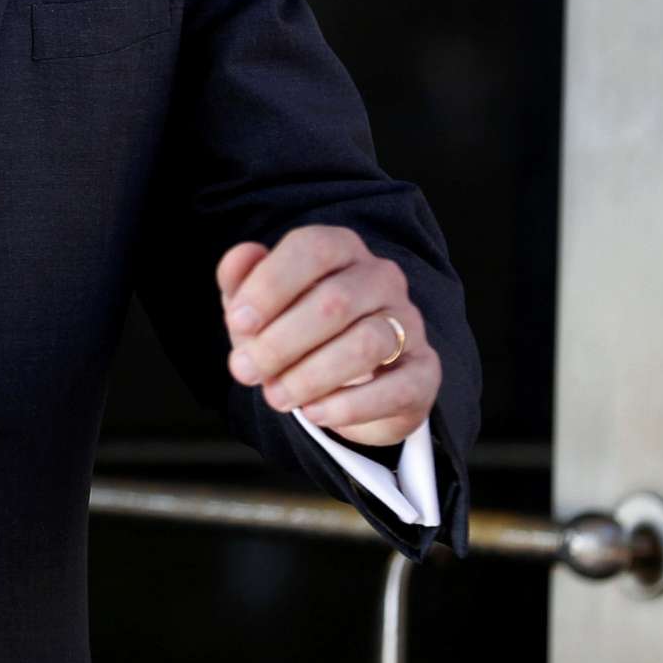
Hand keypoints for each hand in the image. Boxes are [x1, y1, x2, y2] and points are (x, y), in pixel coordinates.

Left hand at [216, 226, 439, 448]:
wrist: (348, 383)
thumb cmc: (294, 330)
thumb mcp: (259, 305)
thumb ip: (241, 278)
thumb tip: (242, 256)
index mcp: (340, 249)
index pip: (312, 249)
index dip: (270, 285)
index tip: (237, 322)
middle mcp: (381, 277)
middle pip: (334, 301)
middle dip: (280, 341)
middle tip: (245, 371)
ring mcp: (409, 322)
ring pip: (367, 343)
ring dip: (312, 375)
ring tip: (276, 396)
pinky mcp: (424, 371)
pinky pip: (396, 387)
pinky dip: (350, 405)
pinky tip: (314, 413)